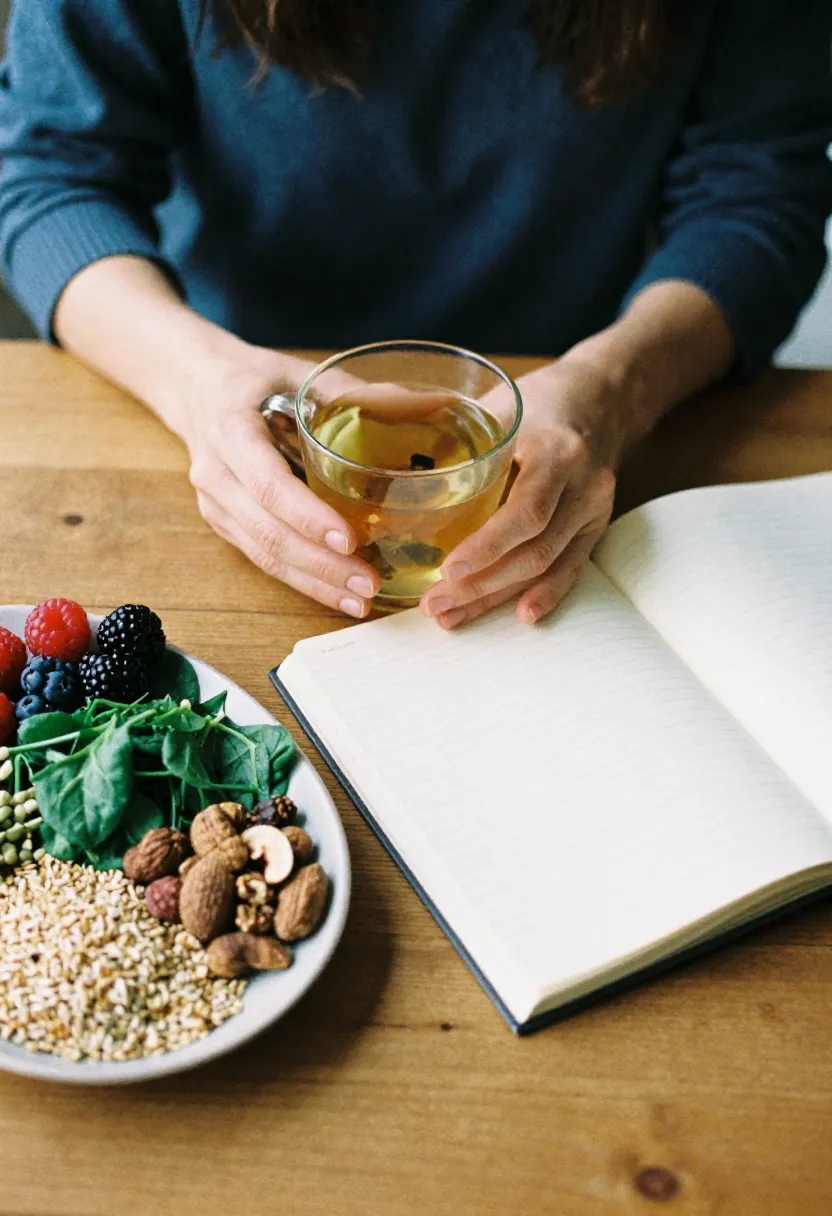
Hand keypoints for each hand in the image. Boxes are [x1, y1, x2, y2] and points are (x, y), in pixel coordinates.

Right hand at [185, 350, 382, 617]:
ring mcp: (217, 505)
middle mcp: (217, 474)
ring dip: (314, 582)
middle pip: (268, 532)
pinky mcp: (226, 524)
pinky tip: (338, 593)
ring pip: (264, 555)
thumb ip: (358, 394)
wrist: (196, 390)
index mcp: (231, 431)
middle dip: (320, 564)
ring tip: (360, 599)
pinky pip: (263, 559)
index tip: (348, 539)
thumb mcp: (300, 373)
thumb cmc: (256, 380)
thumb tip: (438, 405)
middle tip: (368, 582)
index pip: (268, 483)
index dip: (307, 516)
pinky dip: (302, 580)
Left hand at [420, 358, 623, 628]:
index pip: (527, 511)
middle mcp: (583, 485)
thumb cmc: (539, 401)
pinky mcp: (595, 527)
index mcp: (556, 451)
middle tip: (433, 603)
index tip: (449, 569)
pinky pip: (570, 569)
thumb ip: (455, 441)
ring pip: (547, 566)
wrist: (600, 399)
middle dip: (481, 585)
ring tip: (451, 615)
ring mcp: (593, 510)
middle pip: (535, 550)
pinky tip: (519, 615)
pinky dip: (544, 594)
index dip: (488, 546)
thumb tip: (390, 476)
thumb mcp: (496, 408)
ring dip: (497, 597)